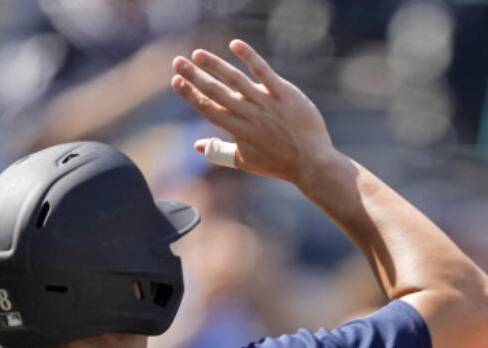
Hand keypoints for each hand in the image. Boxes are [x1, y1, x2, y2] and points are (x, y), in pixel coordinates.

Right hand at [170, 40, 336, 187]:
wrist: (311, 163)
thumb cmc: (279, 163)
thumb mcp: (245, 162)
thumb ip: (219, 151)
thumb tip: (196, 145)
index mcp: (237, 129)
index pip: (207, 108)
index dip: (190, 94)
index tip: (176, 80)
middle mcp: (248, 115)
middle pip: (215, 92)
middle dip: (194, 76)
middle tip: (177, 61)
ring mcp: (266, 103)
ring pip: (235, 80)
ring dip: (215, 65)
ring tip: (198, 54)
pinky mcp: (284, 94)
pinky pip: (264, 72)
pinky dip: (249, 57)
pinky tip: (235, 45)